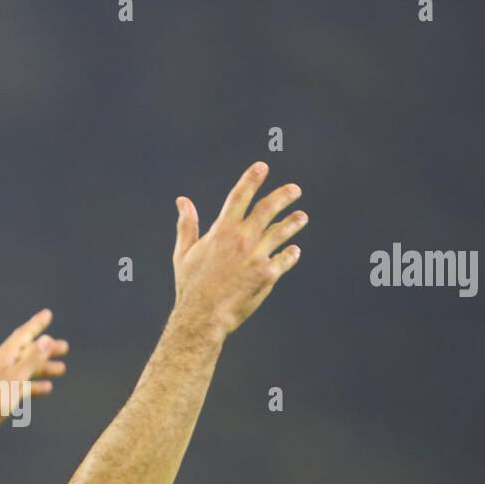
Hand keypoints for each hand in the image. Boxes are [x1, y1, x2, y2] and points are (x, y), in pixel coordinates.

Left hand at [0, 308, 68, 443]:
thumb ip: (32, 359)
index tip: (47, 314)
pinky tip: (47, 388)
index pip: (23, 334)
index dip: (36, 324)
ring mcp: (2, 379)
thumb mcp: (17, 377)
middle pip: (27, 351)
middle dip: (46, 349)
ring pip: (27, 369)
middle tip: (64, 347)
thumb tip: (46, 340)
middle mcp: (2, 364)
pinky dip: (35, 384)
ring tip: (62, 369)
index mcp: (4, 356)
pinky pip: (22, 385)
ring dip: (43, 367)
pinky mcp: (2, 394)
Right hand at [172, 161, 307, 338]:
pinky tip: (293, 251)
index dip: (251, 179)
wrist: (203, 316)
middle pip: (268, 209)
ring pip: (282, 232)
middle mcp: (242, 239)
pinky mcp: (268, 275)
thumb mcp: (184, 252)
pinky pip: (285, 259)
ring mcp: (257, 256)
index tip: (262, 167)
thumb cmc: (191, 285)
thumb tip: (182, 201)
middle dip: (283, 196)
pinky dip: (290, 254)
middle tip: (294, 190)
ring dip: (293, 222)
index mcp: (221, 231)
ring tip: (302, 217)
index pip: (239, 196)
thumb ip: (187, 224)